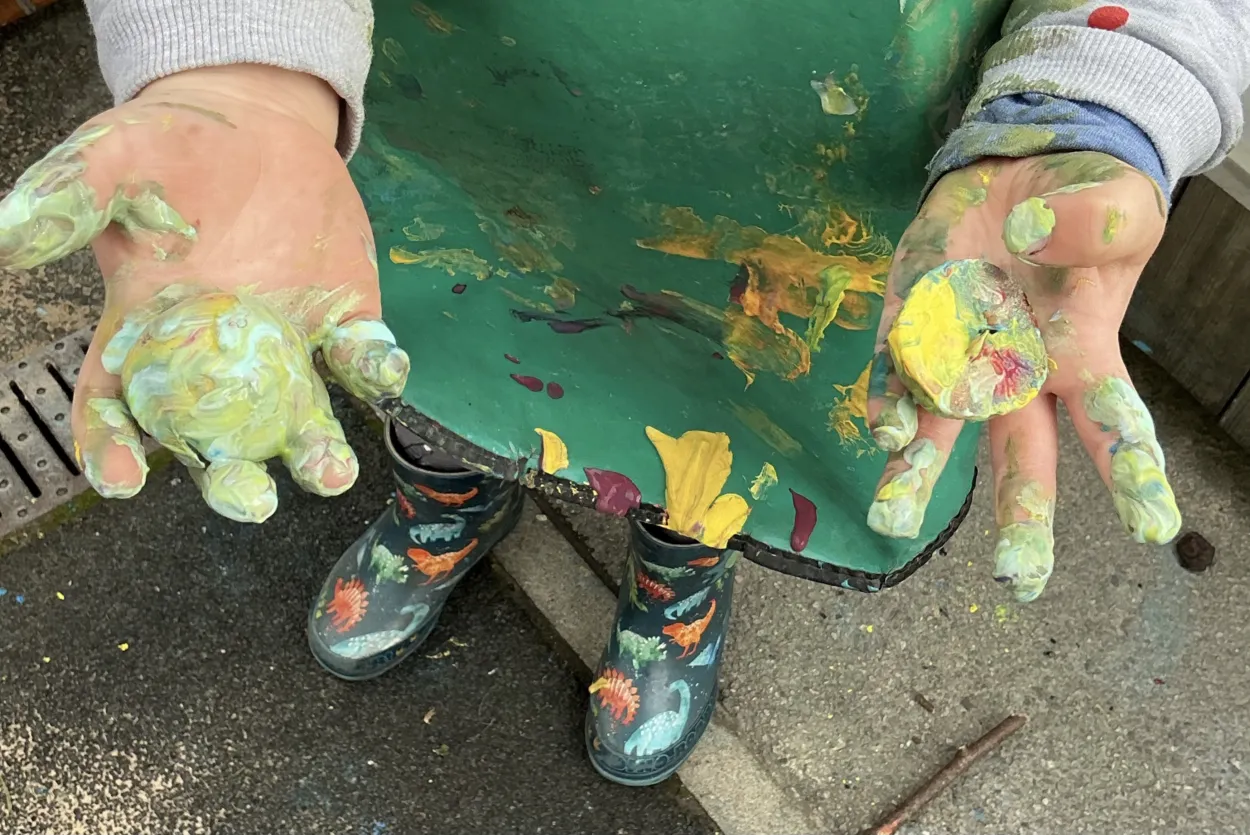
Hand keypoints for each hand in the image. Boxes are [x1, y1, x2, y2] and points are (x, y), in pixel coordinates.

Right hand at [0, 65, 408, 521]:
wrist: (259, 125)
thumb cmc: (173, 150)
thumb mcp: (113, 161)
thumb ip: (69, 199)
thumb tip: (5, 233)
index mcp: (148, 333)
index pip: (119, 407)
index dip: (114, 449)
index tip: (124, 480)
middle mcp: (219, 360)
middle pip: (219, 438)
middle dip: (233, 479)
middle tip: (250, 501)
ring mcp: (288, 349)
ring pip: (300, 419)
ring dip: (317, 451)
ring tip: (328, 472)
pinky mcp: (346, 324)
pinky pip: (362, 361)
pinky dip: (375, 372)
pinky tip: (382, 373)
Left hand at [866, 152, 1180, 600]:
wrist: (1018, 174)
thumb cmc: (1083, 201)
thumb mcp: (1117, 203)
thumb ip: (1097, 221)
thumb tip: (1038, 239)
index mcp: (1082, 357)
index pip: (1112, 424)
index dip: (1133, 473)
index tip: (1153, 530)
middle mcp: (1018, 377)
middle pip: (1021, 456)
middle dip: (1020, 516)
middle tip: (1016, 580)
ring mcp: (959, 358)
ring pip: (939, 429)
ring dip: (917, 473)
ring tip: (894, 521)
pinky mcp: (908, 325)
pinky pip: (893, 372)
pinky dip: (887, 400)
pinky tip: (882, 430)